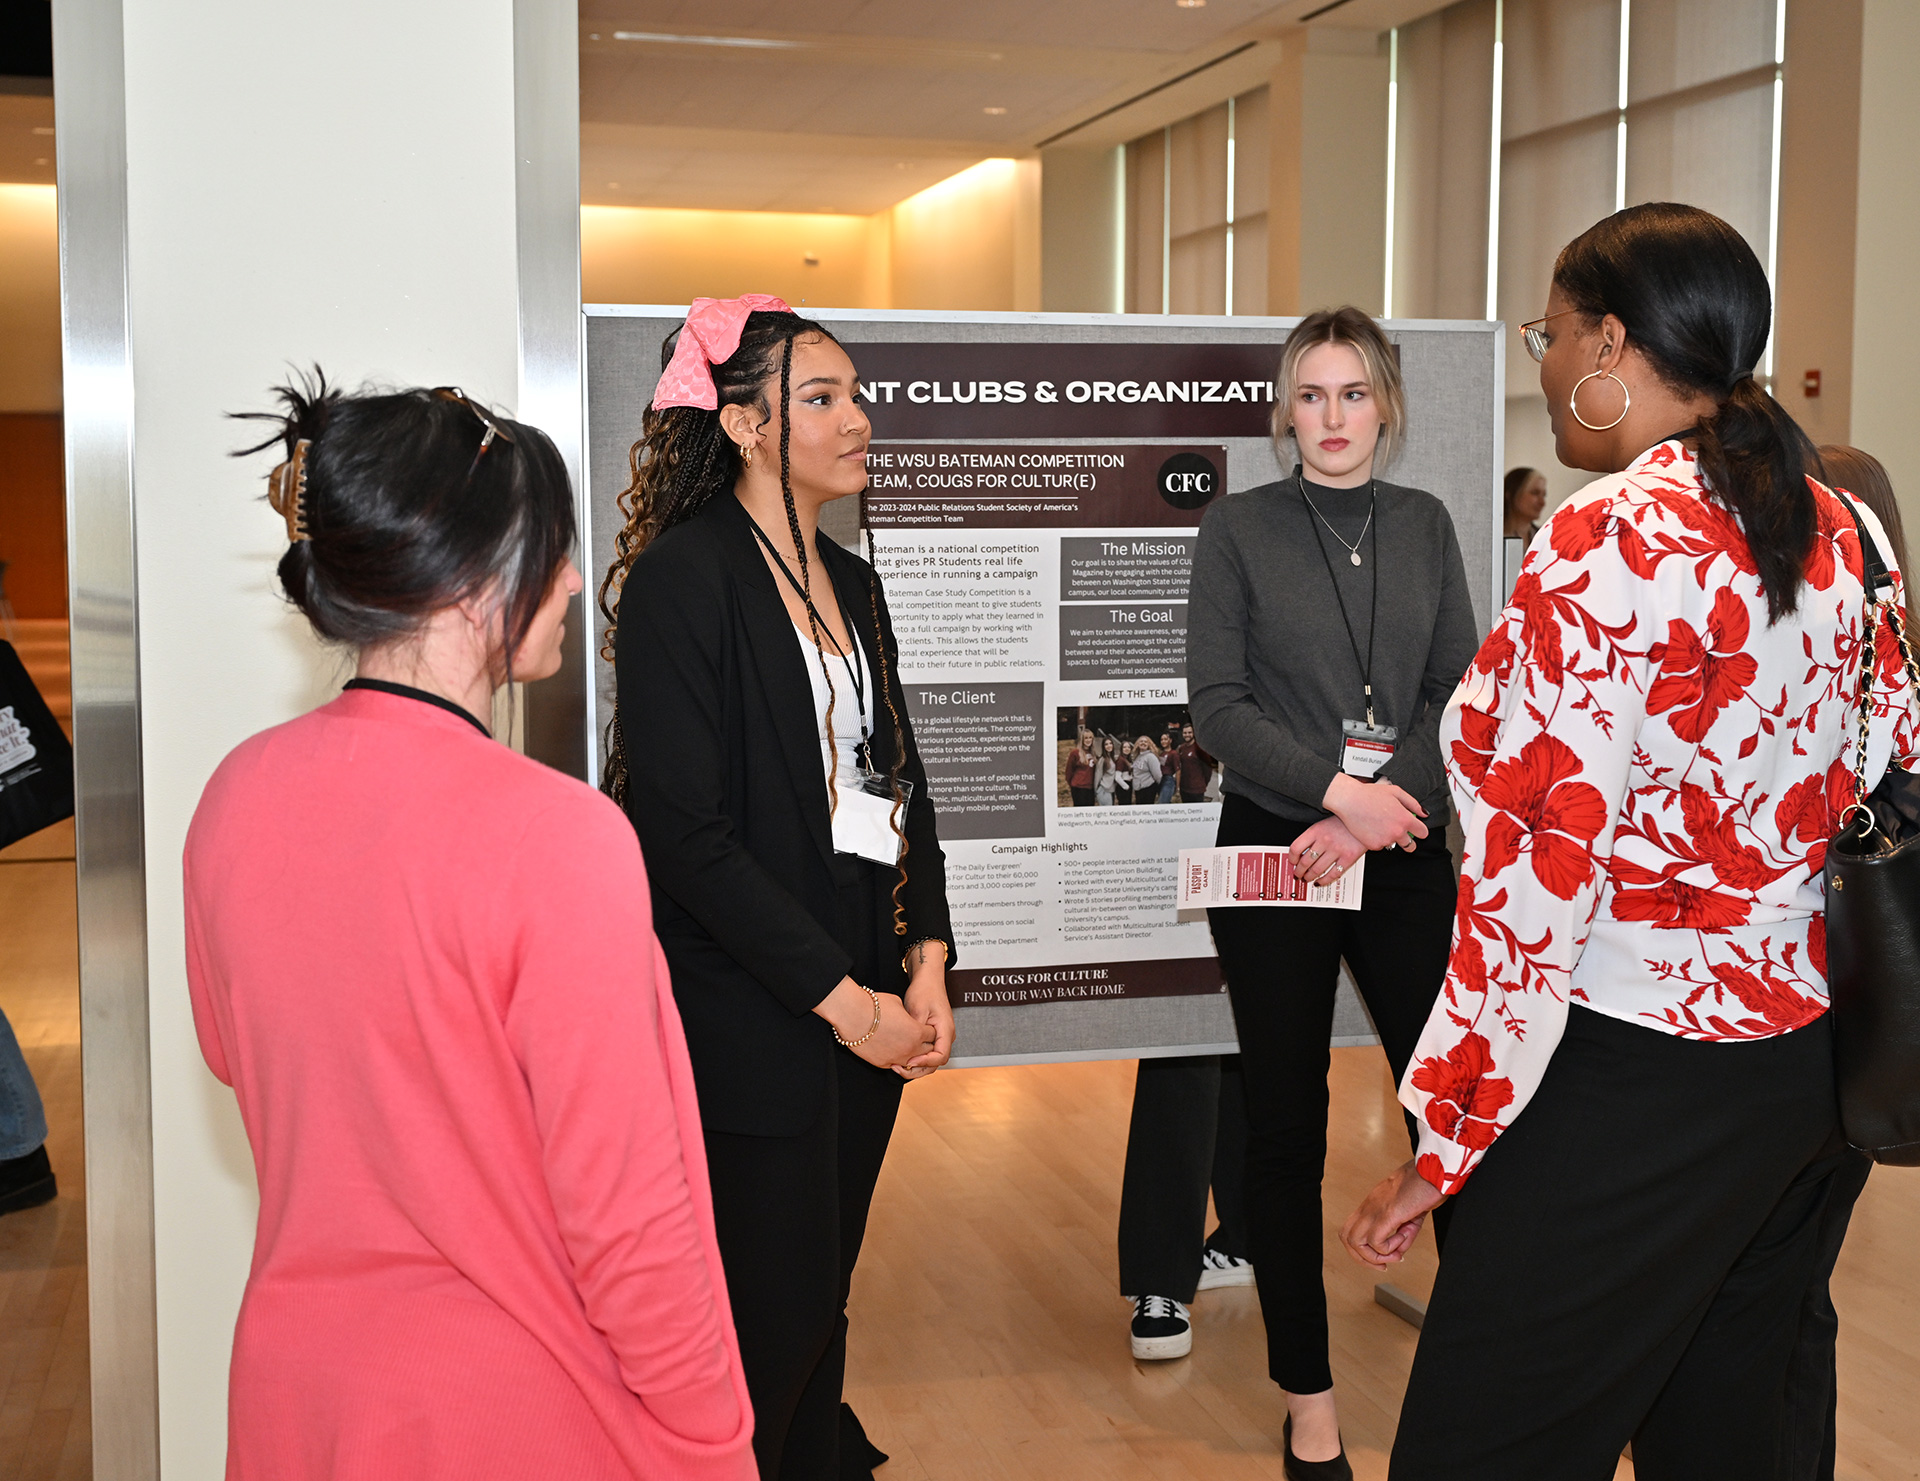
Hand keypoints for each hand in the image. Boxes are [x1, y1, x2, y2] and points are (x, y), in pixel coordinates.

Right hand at [814, 978, 935, 1068]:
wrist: (851, 1015)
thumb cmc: (873, 1007)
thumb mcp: (898, 1003)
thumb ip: (908, 1014)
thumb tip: (907, 1018)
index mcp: (917, 1032)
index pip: (933, 1035)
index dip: (928, 1029)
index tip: (923, 1026)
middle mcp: (910, 1049)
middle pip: (927, 1051)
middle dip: (924, 1043)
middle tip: (916, 1036)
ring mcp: (896, 1058)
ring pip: (913, 1062)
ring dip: (912, 1054)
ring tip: (905, 1044)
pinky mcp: (883, 1064)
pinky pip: (897, 1065)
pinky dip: (898, 1058)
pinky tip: (892, 1048)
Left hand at [900, 958, 954, 1078]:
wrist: (928, 981)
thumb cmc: (924, 991)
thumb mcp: (917, 1009)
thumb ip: (915, 1030)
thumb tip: (909, 1047)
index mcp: (946, 1030)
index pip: (941, 1056)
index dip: (925, 1062)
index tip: (909, 1061)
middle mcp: (946, 1036)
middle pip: (936, 1063)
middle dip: (918, 1069)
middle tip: (899, 1069)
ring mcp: (941, 1037)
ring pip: (931, 1060)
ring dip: (916, 1066)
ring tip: (898, 1065)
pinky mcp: (933, 1036)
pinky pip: (927, 1053)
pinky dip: (915, 1058)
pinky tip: (901, 1057)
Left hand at [1289, 817, 1363, 886]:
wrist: (1365, 820)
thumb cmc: (1344, 822)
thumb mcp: (1324, 824)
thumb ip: (1312, 837)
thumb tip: (1300, 853)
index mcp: (1316, 830)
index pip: (1296, 848)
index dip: (1291, 858)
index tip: (1292, 862)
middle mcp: (1325, 840)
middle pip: (1305, 861)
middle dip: (1299, 871)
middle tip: (1298, 874)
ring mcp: (1337, 850)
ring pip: (1317, 870)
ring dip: (1309, 877)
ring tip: (1307, 879)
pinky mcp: (1348, 858)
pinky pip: (1332, 874)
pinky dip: (1324, 881)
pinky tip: (1320, 882)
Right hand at [1323, 772, 1428, 851]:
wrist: (1349, 801)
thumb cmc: (1370, 794)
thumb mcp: (1396, 792)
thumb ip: (1413, 803)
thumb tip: (1423, 813)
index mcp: (1405, 820)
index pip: (1423, 833)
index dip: (1420, 830)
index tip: (1416, 829)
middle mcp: (1397, 832)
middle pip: (1411, 845)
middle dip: (1408, 840)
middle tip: (1398, 831)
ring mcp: (1385, 840)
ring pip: (1394, 845)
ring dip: (1390, 838)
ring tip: (1381, 825)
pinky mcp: (1373, 846)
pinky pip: (1380, 846)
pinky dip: (1378, 839)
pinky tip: (1373, 828)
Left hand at [1341, 1159, 1445, 1268]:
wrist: (1437, 1169)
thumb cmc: (1426, 1184)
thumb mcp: (1411, 1212)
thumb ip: (1403, 1232)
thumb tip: (1398, 1250)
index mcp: (1373, 1204)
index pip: (1352, 1230)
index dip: (1363, 1250)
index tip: (1383, 1257)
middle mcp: (1370, 1205)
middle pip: (1346, 1238)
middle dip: (1363, 1258)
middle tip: (1383, 1264)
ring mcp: (1376, 1208)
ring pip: (1355, 1242)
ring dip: (1374, 1256)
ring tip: (1395, 1254)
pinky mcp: (1388, 1212)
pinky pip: (1375, 1240)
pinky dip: (1388, 1249)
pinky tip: (1403, 1240)